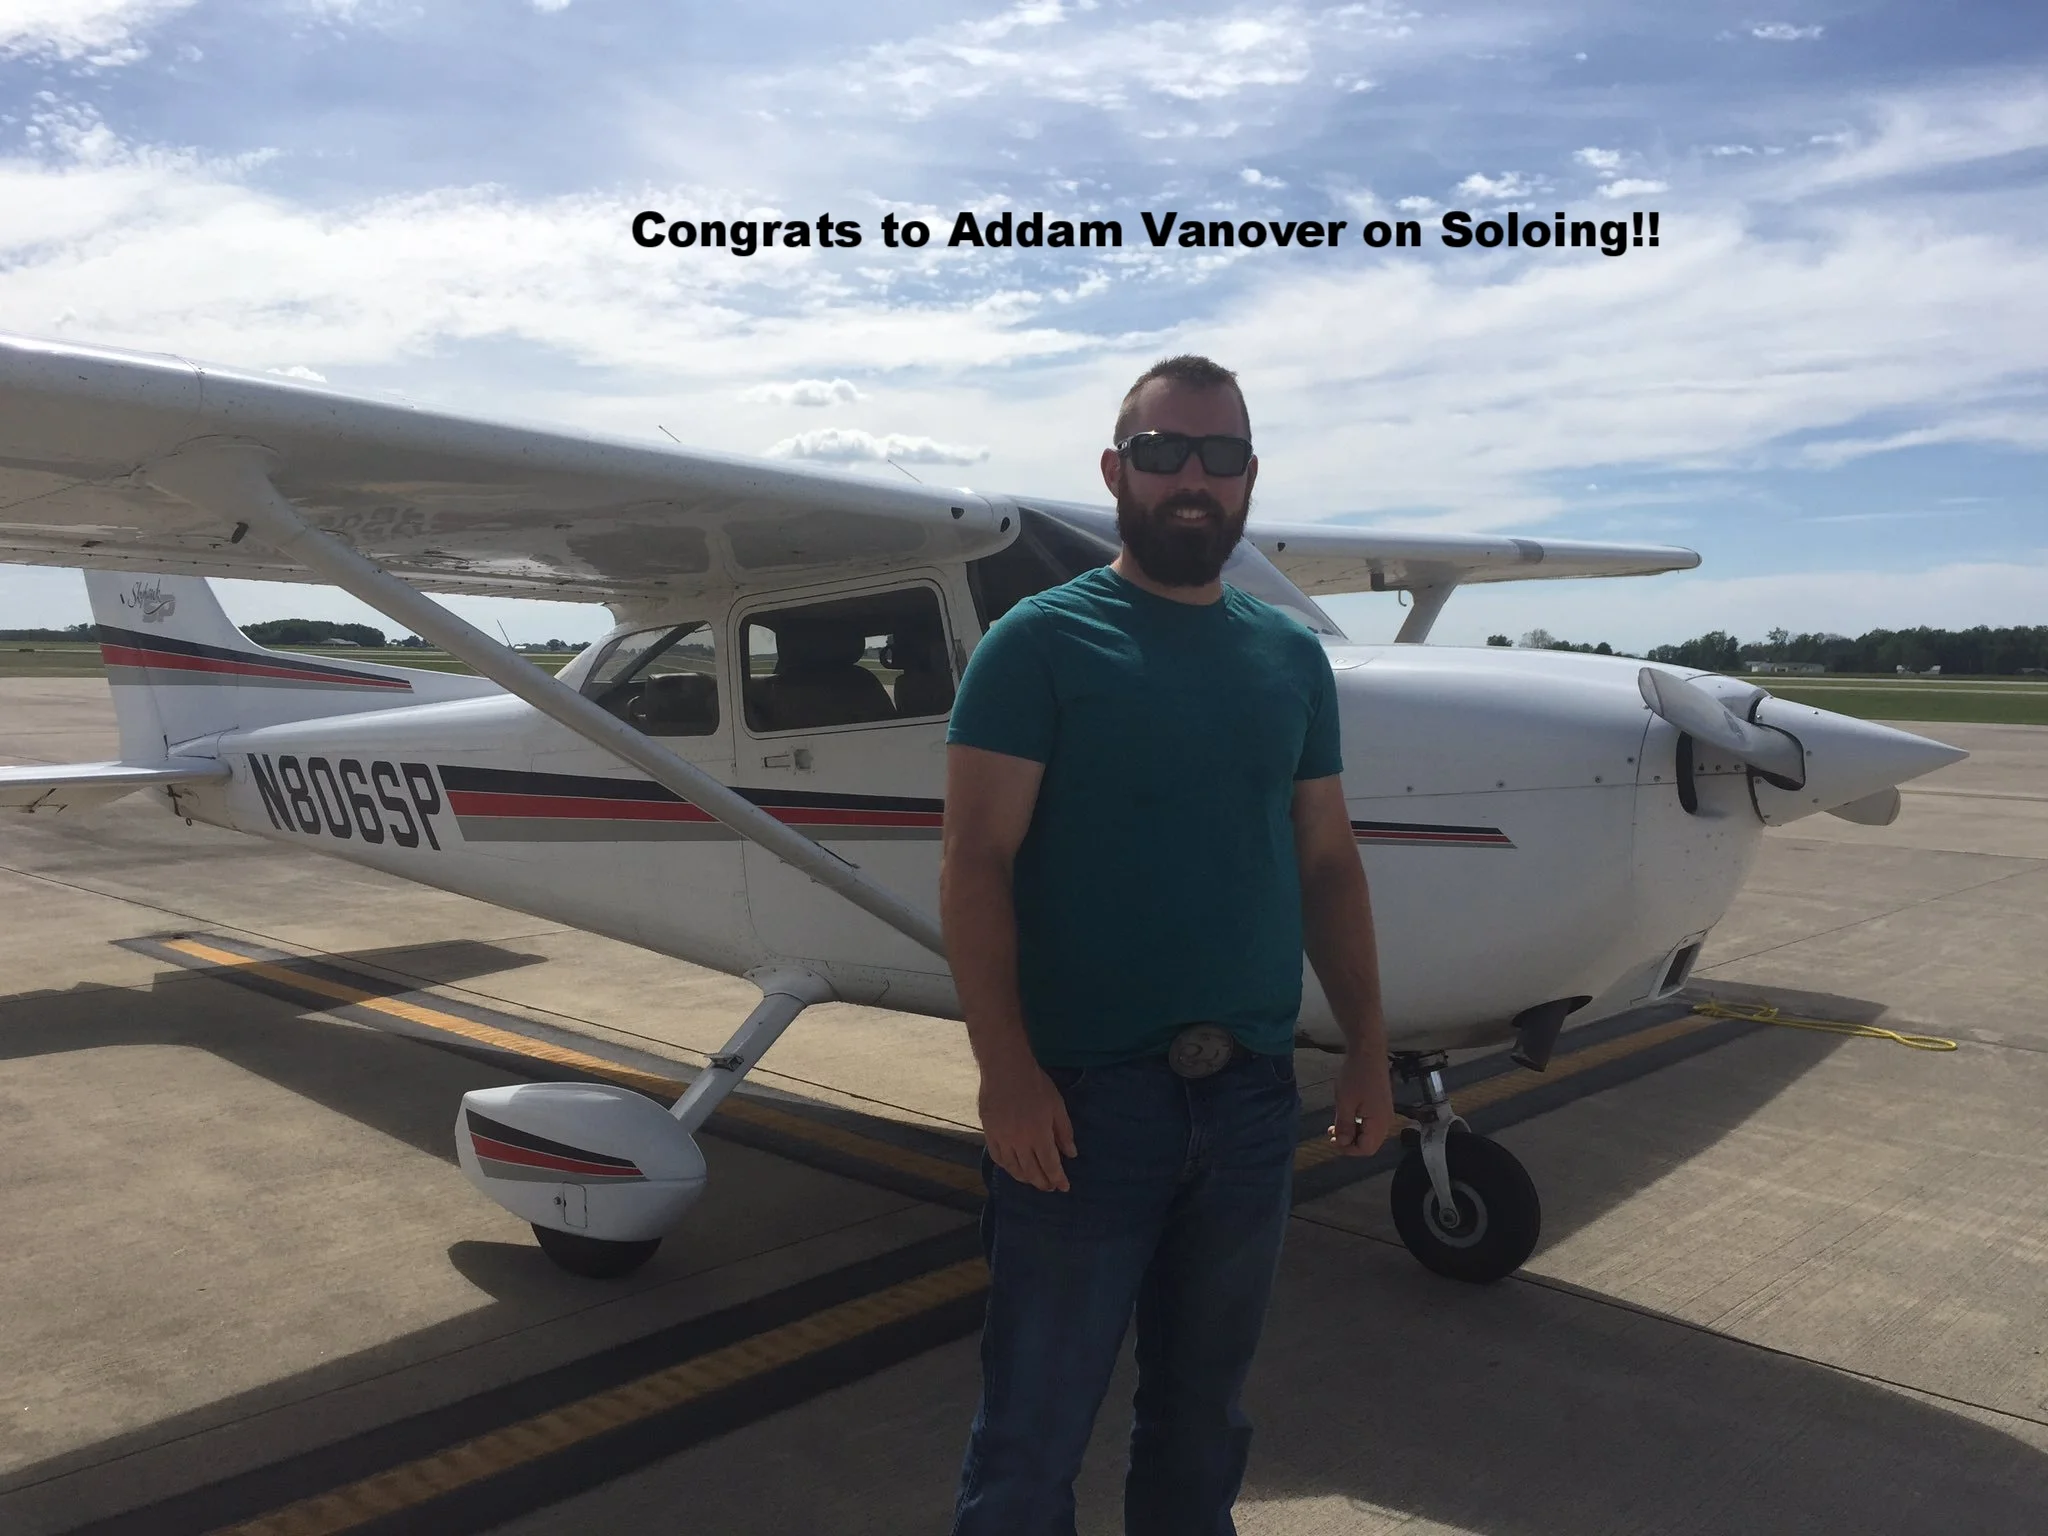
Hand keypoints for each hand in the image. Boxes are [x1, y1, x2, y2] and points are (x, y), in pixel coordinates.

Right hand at [978, 1058, 1078, 1191]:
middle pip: (1032, 1171)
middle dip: (1043, 1183)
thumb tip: (1071, 1154)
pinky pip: (998, 1157)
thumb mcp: (1057, 1106)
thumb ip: (1064, 1132)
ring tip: (1033, 1181)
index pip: (1050, 1165)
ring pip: (1013, 1168)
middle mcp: (1020, 1142)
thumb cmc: (1036, 1085)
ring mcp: (1002, 1139)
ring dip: (1025, 1178)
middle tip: (1050, 1188)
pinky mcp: (989, 1133)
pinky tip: (1013, 1168)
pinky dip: (1007, 1167)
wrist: (1005, 1070)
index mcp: (1039, 1135)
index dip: (1058, 1179)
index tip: (1064, 1187)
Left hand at [1327, 1047, 1396, 1156]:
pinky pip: (1371, 1124)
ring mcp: (1385, 1113)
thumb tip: (1342, 1144)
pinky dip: (1358, 1125)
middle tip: (1332, 1135)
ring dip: (1353, 1134)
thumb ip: (1344, 1125)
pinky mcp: (1382, 1106)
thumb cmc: (1355, 1076)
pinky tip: (1345, 1117)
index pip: (1366, 1149)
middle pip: (1369, 1144)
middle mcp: (1386, 1121)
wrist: (1369, 1051)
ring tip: (1335, 1127)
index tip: (1332, 1141)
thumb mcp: (1345, 1102)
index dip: (1349, 1150)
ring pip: (1370, 1135)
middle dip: (1350, 1143)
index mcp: (1379, 1123)